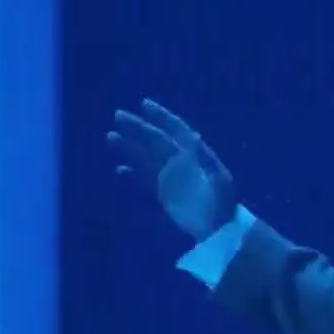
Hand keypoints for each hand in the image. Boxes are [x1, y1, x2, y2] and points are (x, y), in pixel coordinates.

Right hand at [107, 99, 237, 240]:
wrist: (218, 229)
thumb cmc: (223, 204)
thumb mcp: (219, 181)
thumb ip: (206, 160)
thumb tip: (194, 136)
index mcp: (194, 154)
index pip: (176, 129)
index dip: (161, 116)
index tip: (144, 104)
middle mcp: (181, 161)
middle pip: (155, 140)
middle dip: (138, 127)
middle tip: (118, 115)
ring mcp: (171, 176)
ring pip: (146, 156)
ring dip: (129, 146)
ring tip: (111, 136)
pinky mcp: (163, 192)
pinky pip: (144, 179)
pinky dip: (132, 174)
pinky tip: (119, 169)